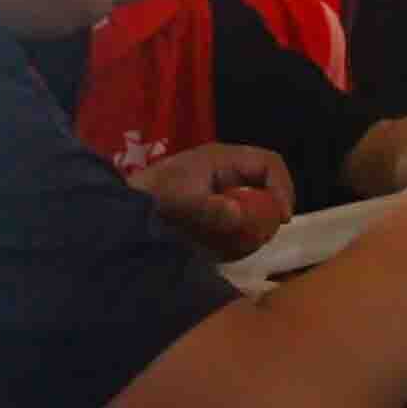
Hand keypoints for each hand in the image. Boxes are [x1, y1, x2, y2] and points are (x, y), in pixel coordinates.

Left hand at [129, 143, 294, 258]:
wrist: (123, 208)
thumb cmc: (153, 197)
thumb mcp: (181, 202)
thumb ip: (209, 209)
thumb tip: (238, 215)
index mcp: (223, 158)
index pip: (269, 163)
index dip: (282, 187)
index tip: (282, 217)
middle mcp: (227, 171)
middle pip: (266, 185)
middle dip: (270, 210)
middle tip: (266, 235)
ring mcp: (222, 189)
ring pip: (255, 204)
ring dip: (255, 225)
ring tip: (245, 244)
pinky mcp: (215, 208)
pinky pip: (240, 218)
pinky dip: (240, 234)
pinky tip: (227, 248)